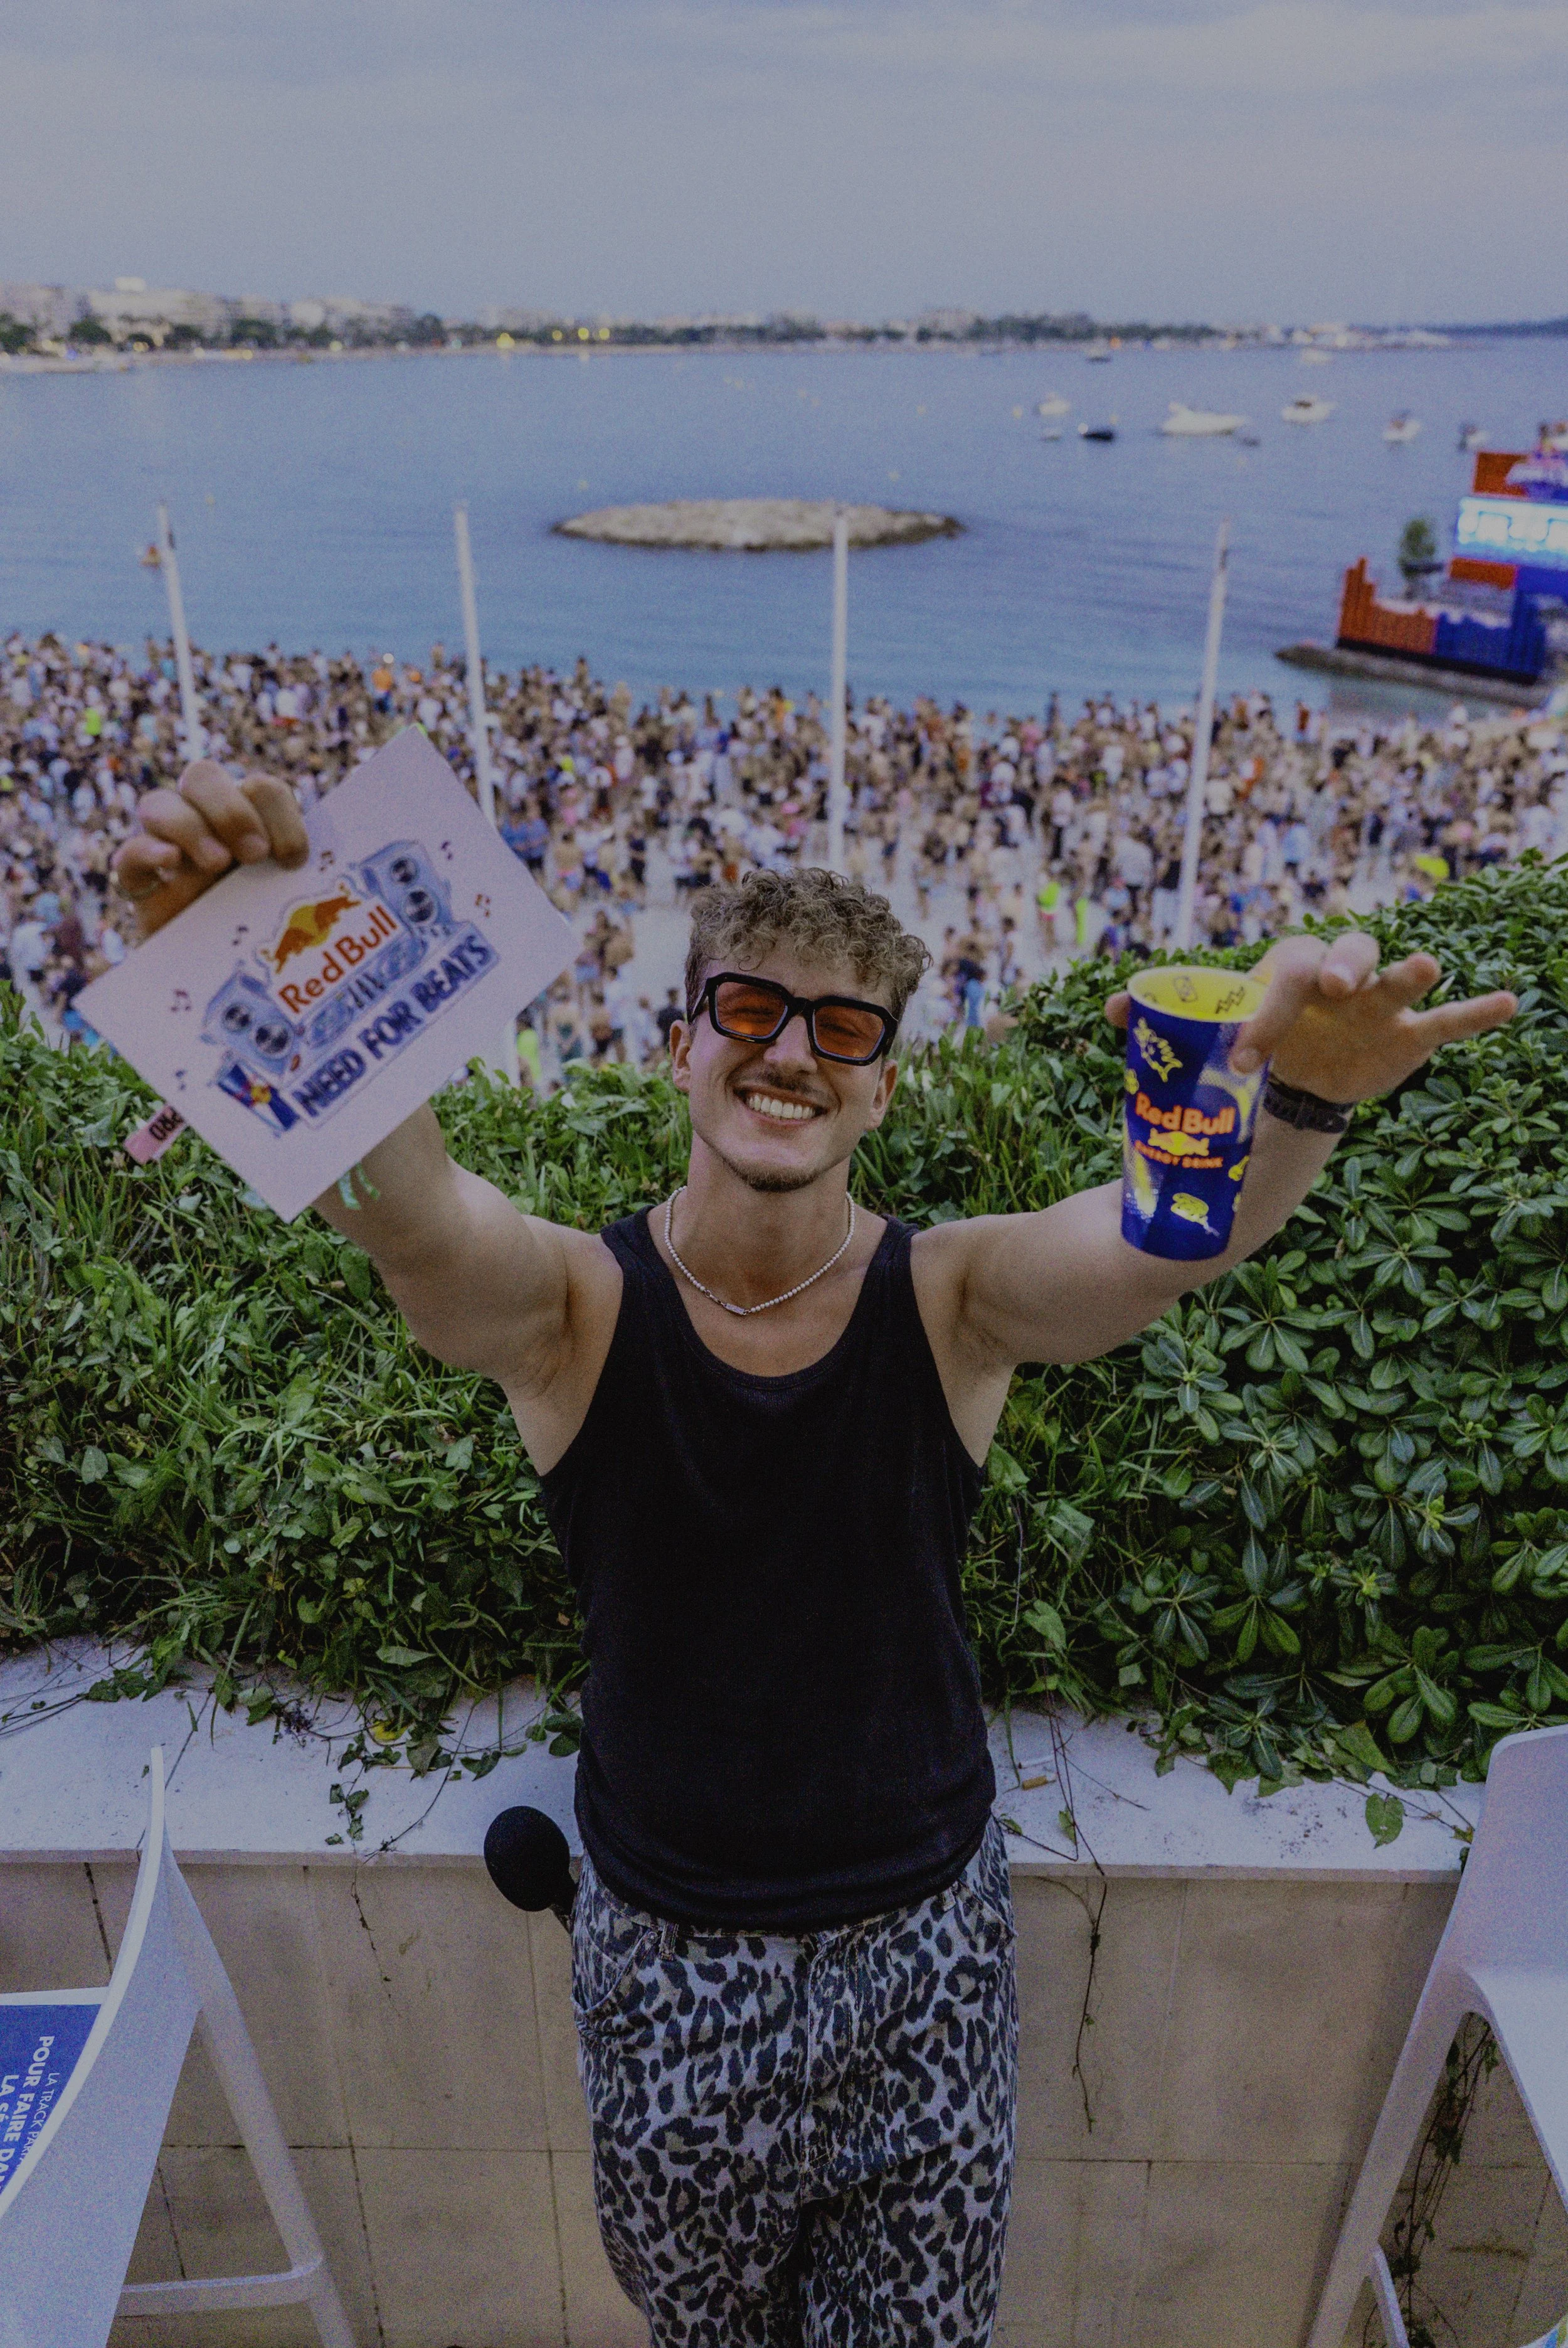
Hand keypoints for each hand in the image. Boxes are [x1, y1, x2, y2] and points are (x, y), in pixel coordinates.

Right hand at [112, 762, 308, 937]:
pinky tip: (171, 863)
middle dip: (230, 809)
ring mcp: (165, 846)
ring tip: (216, 864)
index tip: (294, 859)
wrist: (224, 980)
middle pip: (202, 775)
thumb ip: (298, 875)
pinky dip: (148, 851)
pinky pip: (128, 854)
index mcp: (249, 818)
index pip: (261, 788)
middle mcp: (203, 821)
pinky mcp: (138, 883)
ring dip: (190, 827)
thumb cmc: (265, 933)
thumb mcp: (289, 900)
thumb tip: (306, 866)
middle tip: (254, 854)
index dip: (280, 814)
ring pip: (157, 803)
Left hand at [1105, 932, 1516, 1104]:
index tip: (1244, 1056)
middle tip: (1331, 987)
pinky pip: (1448, 1022)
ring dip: (1407, 970)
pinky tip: (1507, 1001)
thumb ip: (1164, 1018)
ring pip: (1397, 976)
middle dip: (1340, 966)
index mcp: (1287, 969)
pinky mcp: (1408, 1037)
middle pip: (1346, 953)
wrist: (1287, 1081)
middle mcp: (1338, 977)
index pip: (1280, 974)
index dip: (1264, 1010)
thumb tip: (1107, 1009)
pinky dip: (1477, 1011)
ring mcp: (1378, 1005)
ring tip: (1424, 966)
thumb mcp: (1207, 1031)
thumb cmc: (1250, 1041)